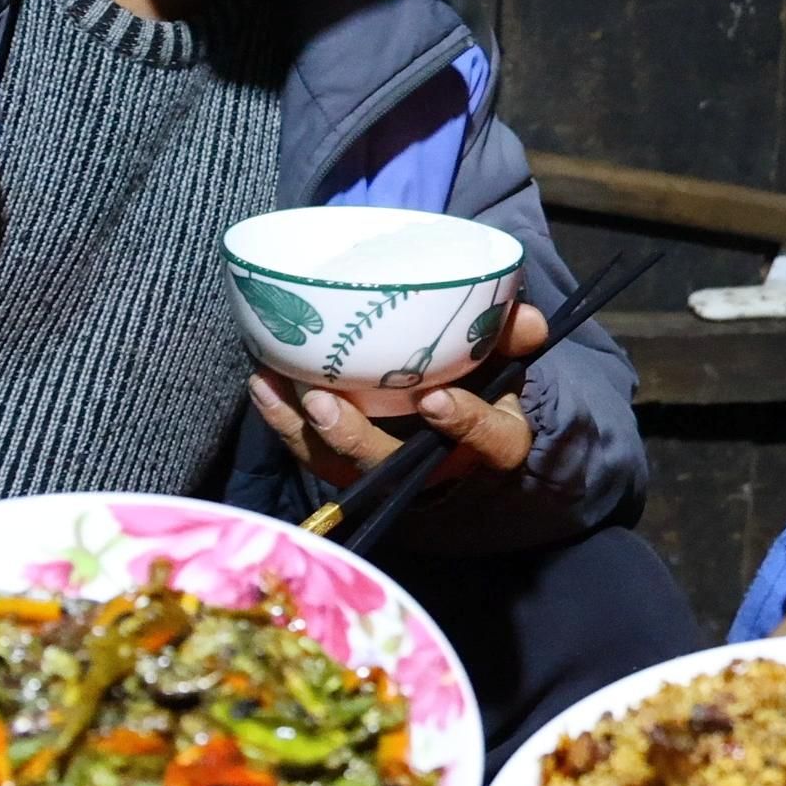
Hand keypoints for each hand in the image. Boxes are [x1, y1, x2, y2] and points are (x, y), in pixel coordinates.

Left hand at [247, 304, 550, 491]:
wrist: (469, 441)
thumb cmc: (488, 389)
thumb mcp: (510, 364)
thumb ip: (513, 336)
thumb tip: (524, 313)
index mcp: (494, 443)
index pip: (491, 443)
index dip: (465, 425)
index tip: (436, 400)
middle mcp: (437, 469)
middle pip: (393, 467)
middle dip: (354, 437)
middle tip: (322, 400)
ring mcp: (389, 472)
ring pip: (341, 465)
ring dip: (301, 428)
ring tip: (271, 384)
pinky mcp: (349, 467)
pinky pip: (312, 454)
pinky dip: (282, 422)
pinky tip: (261, 385)